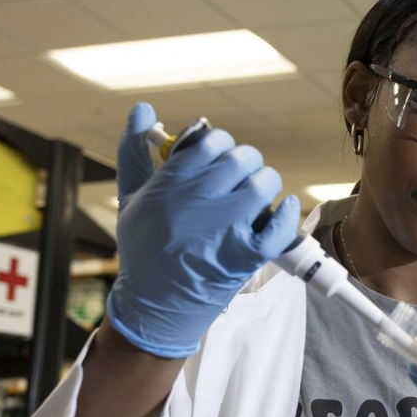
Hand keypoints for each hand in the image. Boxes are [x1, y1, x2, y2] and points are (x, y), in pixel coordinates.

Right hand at [106, 102, 299, 357]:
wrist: (153, 307)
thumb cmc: (143, 250)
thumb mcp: (131, 198)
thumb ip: (134, 151)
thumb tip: (142, 108)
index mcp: (170, 183)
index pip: (212, 140)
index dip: (222, 145)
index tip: (221, 160)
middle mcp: (198, 200)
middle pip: (242, 158)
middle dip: (245, 166)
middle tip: (240, 182)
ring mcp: (225, 228)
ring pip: (265, 183)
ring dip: (265, 188)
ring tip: (255, 201)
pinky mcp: (246, 255)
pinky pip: (282, 223)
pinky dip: (286, 216)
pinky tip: (279, 214)